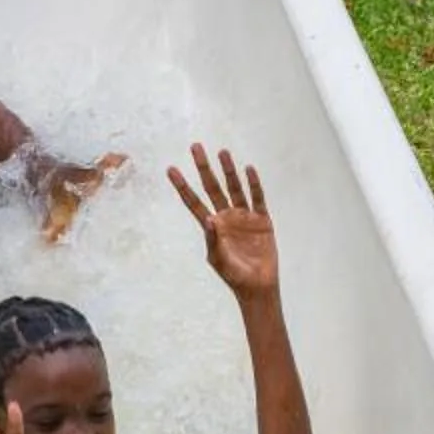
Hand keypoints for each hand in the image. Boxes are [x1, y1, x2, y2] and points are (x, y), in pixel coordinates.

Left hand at [167, 143, 277, 301]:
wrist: (257, 286)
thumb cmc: (234, 275)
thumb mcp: (218, 259)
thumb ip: (213, 240)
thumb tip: (209, 219)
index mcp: (212, 226)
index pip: (193, 201)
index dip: (183, 186)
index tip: (171, 169)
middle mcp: (227, 217)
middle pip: (213, 187)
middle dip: (204, 168)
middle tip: (195, 147)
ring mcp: (244, 217)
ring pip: (235, 188)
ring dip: (228, 170)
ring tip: (222, 152)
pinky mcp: (262, 220)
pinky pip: (258, 198)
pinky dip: (254, 184)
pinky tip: (249, 170)